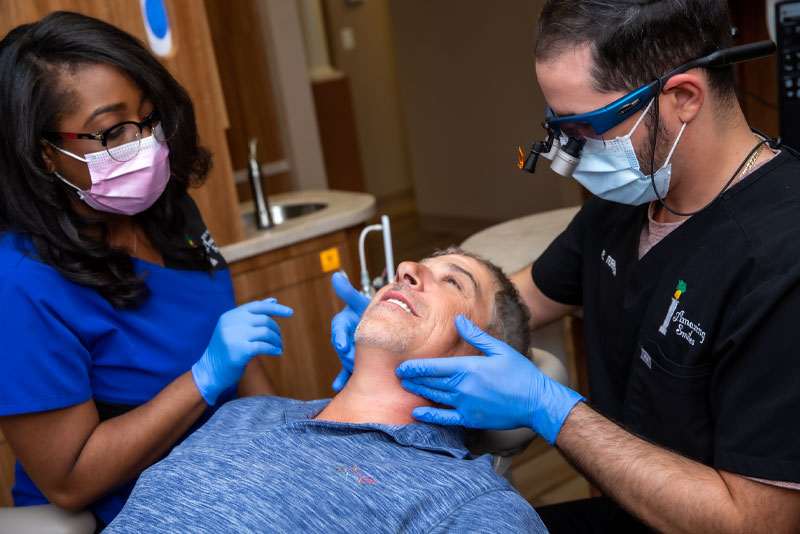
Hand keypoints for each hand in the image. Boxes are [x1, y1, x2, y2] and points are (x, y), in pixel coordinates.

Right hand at [192, 298, 293, 404]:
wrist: (210, 371)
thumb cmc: (227, 349)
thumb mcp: (236, 328)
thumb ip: (253, 315)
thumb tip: (274, 300)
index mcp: (230, 315)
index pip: (257, 306)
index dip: (276, 308)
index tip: (290, 312)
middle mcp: (231, 323)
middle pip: (264, 320)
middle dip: (276, 330)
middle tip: (279, 339)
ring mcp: (233, 336)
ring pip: (265, 333)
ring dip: (276, 341)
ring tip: (279, 347)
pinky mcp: (238, 351)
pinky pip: (263, 346)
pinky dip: (273, 349)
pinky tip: (277, 353)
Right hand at [329, 272, 369, 390]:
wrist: (377, 323)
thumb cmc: (367, 311)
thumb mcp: (360, 301)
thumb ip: (348, 291)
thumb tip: (336, 275)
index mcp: (342, 323)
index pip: (338, 329)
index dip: (339, 336)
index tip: (342, 343)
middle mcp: (343, 338)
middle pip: (342, 348)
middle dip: (348, 354)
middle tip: (355, 360)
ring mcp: (348, 351)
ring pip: (347, 360)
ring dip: (350, 366)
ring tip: (358, 371)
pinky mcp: (354, 362)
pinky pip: (347, 372)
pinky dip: (342, 379)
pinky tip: (337, 386)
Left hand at [396, 315, 583, 444]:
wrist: (536, 402)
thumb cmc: (520, 374)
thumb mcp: (499, 350)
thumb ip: (475, 336)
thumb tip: (458, 321)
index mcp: (468, 368)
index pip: (433, 367)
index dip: (415, 367)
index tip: (402, 367)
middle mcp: (463, 387)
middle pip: (431, 382)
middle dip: (413, 378)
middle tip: (399, 376)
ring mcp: (465, 405)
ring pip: (435, 397)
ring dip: (419, 392)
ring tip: (407, 388)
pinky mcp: (471, 419)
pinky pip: (445, 418)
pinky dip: (429, 416)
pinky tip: (418, 414)